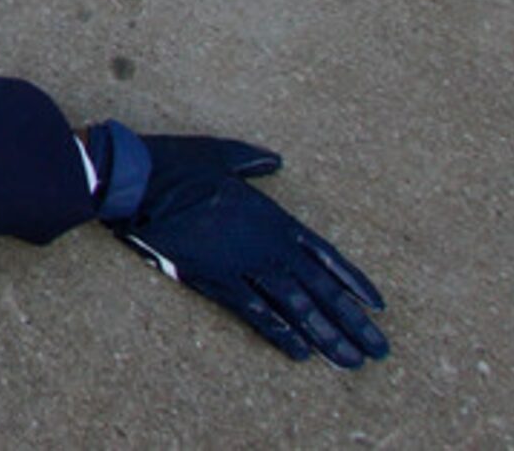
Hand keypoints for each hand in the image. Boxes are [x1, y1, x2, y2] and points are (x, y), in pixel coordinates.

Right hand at [94, 125, 388, 366]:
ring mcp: (243, 264)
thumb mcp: (222, 153)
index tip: (378, 307)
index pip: (327, 256)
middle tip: (378, 349)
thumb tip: (275, 161)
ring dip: (326, 335)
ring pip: (297, 306)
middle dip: (352, 321)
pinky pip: (256, 312)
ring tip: (350, 361)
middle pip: (321, 289)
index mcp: (273, 216)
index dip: (354, 282)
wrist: (135, 181)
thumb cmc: (177, 162)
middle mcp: (266, 244)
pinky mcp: (216, 279)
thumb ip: (254, 160)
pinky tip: (301, 353)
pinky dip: (281, 333)